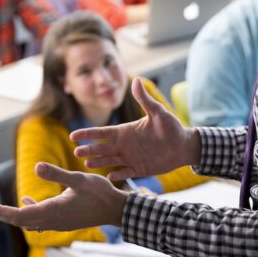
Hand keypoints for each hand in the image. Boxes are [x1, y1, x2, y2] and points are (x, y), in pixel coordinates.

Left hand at [0, 162, 127, 230]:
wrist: (116, 210)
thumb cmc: (100, 194)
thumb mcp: (79, 179)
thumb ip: (57, 173)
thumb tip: (37, 166)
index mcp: (53, 211)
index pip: (20, 216)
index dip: (1, 212)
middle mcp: (53, 220)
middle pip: (21, 221)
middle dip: (3, 215)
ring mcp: (58, 223)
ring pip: (30, 222)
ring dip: (14, 216)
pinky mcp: (63, 221)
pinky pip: (40, 220)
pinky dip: (29, 213)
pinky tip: (27, 202)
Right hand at [73, 77, 200, 180]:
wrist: (184, 145)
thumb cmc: (171, 127)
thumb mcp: (158, 112)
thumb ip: (144, 99)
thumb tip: (136, 80)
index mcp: (125, 131)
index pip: (102, 132)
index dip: (88, 133)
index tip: (73, 135)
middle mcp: (124, 145)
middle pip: (102, 148)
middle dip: (89, 150)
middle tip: (76, 152)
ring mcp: (131, 157)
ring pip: (110, 161)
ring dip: (99, 162)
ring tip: (86, 165)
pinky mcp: (139, 169)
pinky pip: (126, 172)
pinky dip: (118, 175)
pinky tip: (110, 176)